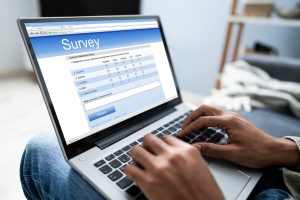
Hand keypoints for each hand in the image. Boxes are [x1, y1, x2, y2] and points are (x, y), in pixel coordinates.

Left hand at [125, 134, 223, 199]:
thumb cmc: (206, 196)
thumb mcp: (202, 169)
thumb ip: (187, 158)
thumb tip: (177, 154)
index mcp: (187, 151)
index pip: (166, 138)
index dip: (161, 145)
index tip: (158, 150)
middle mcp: (172, 156)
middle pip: (149, 139)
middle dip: (147, 146)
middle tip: (147, 154)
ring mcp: (159, 168)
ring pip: (136, 150)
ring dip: (136, 156)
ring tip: (138, 163)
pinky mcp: (148, 182)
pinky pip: (130, 169)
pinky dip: (130, 171)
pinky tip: (134, 175)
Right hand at [179, 105, 299, 167]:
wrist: (274, 150)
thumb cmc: (256, 152)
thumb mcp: (232, 154)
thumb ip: (211, 149)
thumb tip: (195, 147)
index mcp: (228, 121)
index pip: (203, 120)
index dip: (190, 128)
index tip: (182, 134)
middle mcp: (229, 115)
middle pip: (204, 108)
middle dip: (191, 117)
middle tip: (183, 128)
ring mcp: (232, 116)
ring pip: (210, 109)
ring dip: (198, 116)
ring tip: (190, 126)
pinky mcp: (234, 119)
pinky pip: (215, 113)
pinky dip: (205, 117)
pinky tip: (203, 127)